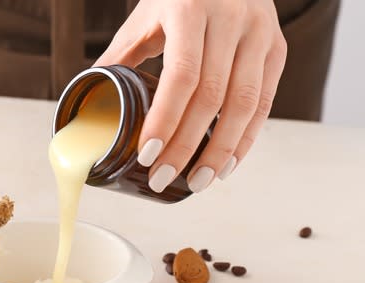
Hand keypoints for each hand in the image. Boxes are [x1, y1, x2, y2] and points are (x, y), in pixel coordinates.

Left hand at [96, 0, 286, 192]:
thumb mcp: (144, 17)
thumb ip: (118, 57)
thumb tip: (86, 98)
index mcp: (190, 8)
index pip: (181, 75)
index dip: (165, 120)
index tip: (147, 155)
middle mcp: (231, 18)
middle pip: (212, 96)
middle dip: (186, 146)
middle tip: (162, 178)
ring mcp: (259, 32)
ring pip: (244, 104)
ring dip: (220, 151)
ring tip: (197, 182)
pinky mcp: (277, 47)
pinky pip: (265, 101)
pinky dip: (246, 138)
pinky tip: (226, 163)